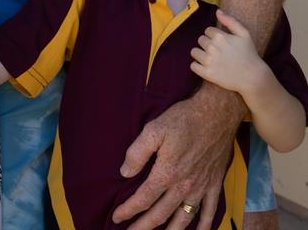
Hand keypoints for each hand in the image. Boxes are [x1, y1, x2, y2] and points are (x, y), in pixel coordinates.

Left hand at [112, 86, 243, 228]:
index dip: (128, 210)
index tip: (116, 217)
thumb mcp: (153, 129)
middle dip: (143, 226)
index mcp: (166, 173)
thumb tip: (125, 173)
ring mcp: (200, 187)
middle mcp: (183, 186)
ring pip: (183, 218)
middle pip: (160, 214)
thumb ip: (137, 152)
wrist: (216, 113)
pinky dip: (204, 226)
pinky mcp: (214, 183)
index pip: (143, 198)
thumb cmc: (183, 119)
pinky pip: (209, 211)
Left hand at [190, 9, 264, 94]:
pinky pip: (193, 66)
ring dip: (200, 54)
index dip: (214, 36)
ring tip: (211, 58)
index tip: (222, 43)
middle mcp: (212, 48)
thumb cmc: (249, 54)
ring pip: (194, 52)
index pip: (207, 30)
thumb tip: (217, 11)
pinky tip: (206, 66)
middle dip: (207, 44)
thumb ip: (230, 21)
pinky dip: (197, 66)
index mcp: (220, 36)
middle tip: (218, 51)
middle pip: (200, 40)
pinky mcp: (207, 74)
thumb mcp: (244, 34)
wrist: (253, 78)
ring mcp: (209, 61)